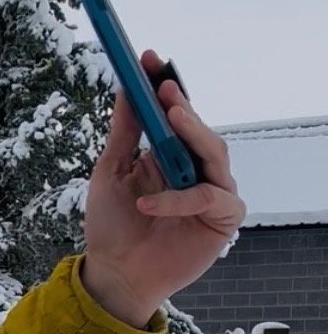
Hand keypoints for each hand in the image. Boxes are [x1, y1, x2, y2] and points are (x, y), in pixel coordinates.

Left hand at [82, 51, 246, 326]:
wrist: (114, 274)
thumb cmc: (112, 226)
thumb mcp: (110, 171)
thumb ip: (124, 132)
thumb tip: (126, 88)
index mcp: (170, 155)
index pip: (176, 115)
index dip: (166, 87)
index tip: (148, 59)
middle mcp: (195, 170)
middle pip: (200, 131)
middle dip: (183, 106)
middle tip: (165, 88)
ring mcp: (212, 193)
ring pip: (216, 156)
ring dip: (193, 136)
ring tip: (170, 118)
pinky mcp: (222, 220)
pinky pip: (213, 198)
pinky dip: (182, 197)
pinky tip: (149, 203)